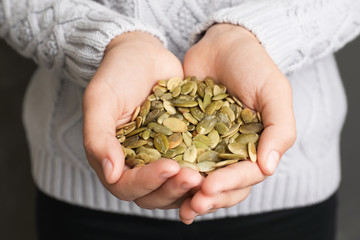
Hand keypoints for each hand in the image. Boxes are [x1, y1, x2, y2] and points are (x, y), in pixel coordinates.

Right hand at [82, 32, 201, 208]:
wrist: (143, 54)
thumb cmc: (117, 73)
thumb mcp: (101, 100)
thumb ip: (98, 137)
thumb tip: (110, 173)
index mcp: (113, 159)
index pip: (126, 186)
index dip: (147, 182)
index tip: (170, 167)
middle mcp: (137, 164)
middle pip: (154, 194)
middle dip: (174, 189)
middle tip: (195, 177)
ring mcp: (162, 157)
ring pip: (175, 186)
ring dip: (191, 186)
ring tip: (208, 176)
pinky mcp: (183, 147)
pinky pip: (194, 165)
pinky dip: (205, 171)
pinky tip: (220, 166)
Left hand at [179, 24, 295, 222]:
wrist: (223, 44)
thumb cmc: (254, 65)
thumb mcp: (274, 92)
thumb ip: (279, 129)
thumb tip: (267, 168)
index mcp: (256, 146)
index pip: (246, 175)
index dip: (229, 185)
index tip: (209, 189)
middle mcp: (232, 151)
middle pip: (223, 185)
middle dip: (208, 198)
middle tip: (191, 204)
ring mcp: (208, 144)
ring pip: (200, 177)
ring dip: (189, 192)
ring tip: (176, 201)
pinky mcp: (186, 134)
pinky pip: (179, 157)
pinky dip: (172, 171)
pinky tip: (160, 181)